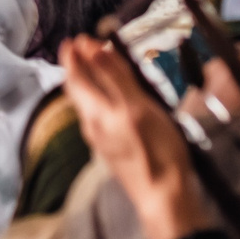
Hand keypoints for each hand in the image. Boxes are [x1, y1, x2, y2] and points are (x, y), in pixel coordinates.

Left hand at [60, 36, 206, 238]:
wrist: (165, 198)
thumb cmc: (157, 153)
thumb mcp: (138, 107)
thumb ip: (115, 78)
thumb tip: (93, 49)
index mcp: (95, 112)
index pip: (75, 76)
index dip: (74, 56)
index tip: (76, 39)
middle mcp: (92, 125)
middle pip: (77, 90)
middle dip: (78, 67)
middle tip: (82, 49)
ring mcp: (101, 139)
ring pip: (87, 104)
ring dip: (87, 82)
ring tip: (95, 68)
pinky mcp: (113, 150)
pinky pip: (98, 117)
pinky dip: (100, 99)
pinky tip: (111, 99)